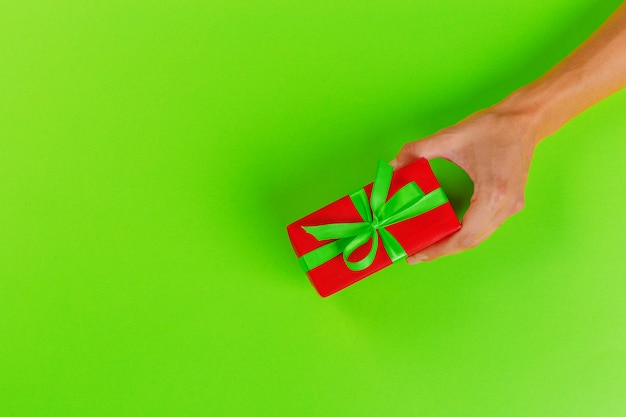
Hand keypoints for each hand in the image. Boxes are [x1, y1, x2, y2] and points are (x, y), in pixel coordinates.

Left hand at [391, 106, 538, 262]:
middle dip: (442, 250)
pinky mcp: (512, 203)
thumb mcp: (450, 136)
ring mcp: (512, 207)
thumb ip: (417, 150)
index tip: (417, 255)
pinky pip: (485, 227)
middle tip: (416, 254)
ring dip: (453, 244)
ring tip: (428, 245)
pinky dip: (465, 233)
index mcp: (492, 194)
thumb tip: (393, 166)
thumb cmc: (492, 127)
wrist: (524, 119)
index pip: (463, 236)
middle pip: (470, 241)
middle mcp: (506, 206)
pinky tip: (447, 231)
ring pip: (479, 237)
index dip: (438, 249)